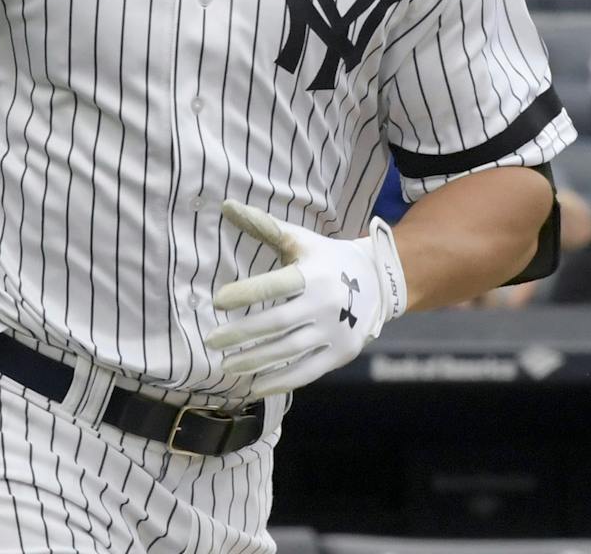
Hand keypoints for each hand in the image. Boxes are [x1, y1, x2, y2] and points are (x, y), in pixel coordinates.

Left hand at [204, 201, 406, 397]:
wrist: (379, 282)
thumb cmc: (326, 260)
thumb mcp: (300, 240)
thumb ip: (264, 226)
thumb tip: (226, 206)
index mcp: (312, 273)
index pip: (275, 285)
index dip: (246, 293)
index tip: (217, 301)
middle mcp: (325, 303)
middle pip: (277, 323)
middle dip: (241, 333)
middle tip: (211, 340)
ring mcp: (335, 330)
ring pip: (289, 350)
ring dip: (255, 361)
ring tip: (227, 365)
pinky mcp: (342, 352)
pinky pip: (307, 371)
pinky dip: (280, 381)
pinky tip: (255, 385)